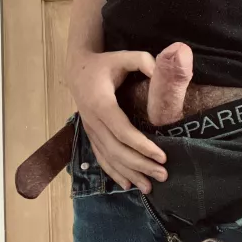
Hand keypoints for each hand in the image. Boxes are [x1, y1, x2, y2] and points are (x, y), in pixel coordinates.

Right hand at [67, 50, 167, 193]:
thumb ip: (143, 61)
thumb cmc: (104, 63)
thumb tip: (160, 71)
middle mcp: (93, 121)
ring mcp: (90, 130)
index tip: (162, 156)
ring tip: (150, 186)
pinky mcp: (91, 134)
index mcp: (101, 103)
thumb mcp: (124, 56)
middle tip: (163, 174)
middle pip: (116, 150)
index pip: (122, 131)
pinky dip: (114, 172)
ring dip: (129, 173)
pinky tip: (128, 184)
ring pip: (108, 158)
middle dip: (140, 165)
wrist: (77, 69)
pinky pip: (101, 157)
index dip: (142, 146)